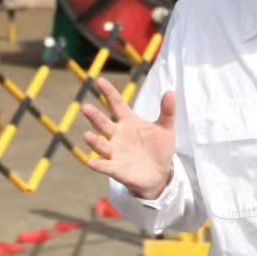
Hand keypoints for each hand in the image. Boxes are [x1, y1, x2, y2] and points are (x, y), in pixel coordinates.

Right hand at [79, 81, 176, 199]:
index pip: (117, 104)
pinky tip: (90, 161)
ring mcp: (115, 152)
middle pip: (104, 123)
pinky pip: (105, 166)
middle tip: (85, 107)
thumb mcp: (166, 129)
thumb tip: (170, 91)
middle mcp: (118, 135)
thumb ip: (167, 111)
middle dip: (94, 116)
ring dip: (94, 141)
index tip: (100, 80)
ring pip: (101, 144)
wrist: (160, 175)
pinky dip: (98, 164)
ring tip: (87, 135)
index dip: (109, 93)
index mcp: (128, 122)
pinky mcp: (116, 169)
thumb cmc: (159, 149)